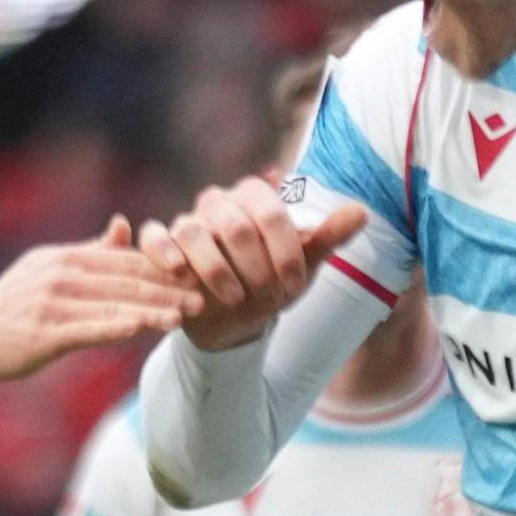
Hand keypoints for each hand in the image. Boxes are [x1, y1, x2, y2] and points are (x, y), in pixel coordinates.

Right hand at [0, 219, 196, 379]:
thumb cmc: (11, 308)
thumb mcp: (48, 268)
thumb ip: (90, 250)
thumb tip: (126, 225)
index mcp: (67, 258)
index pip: (125, 260)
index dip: (164, 266)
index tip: (198, 272)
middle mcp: (62, 274)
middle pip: (127, 279)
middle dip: (169, 286)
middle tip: (207, 293)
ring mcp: (53, 302)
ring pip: (115, 303)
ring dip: (155, 308)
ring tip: (187, 313)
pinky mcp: (46, 332)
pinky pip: (92, 328)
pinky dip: (122, 325)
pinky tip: (147, 327)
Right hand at [139, 177, 368, 352]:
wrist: (237, 318)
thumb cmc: (272, 282)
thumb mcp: (303, 264)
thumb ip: (328, 236)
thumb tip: (362, 211)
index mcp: (255, 197)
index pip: (271, 213)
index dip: (286, 253)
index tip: (295, 287)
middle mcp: (219, 202)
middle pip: (235, 225)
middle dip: (256, 268)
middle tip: (268, 298)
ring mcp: (188, 222)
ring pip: (193, 232)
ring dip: (217, 271)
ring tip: (235, 299)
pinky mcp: (162, 246)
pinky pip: (153, 237)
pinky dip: (163, 251)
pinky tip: (179, 272)